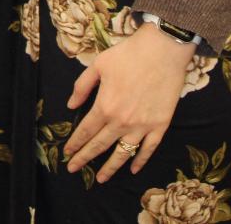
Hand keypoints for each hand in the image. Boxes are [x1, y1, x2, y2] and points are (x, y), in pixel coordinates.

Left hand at [63, 22, 196, 180]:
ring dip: (110, 167)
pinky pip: (149, 149)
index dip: (75, 143)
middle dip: (85, 158)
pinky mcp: (160, 125)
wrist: (163, 50)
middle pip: (100, 145)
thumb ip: (82, 87)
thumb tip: (71, 105)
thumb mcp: (98, 65)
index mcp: (105, 106)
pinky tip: (133, 169)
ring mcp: (142, 126)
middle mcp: (122, 121)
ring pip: (123, 153)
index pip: (86, 130)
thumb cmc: (129, 54)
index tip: (67, 153)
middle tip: (73, 169)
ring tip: (101, 179)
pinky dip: (141, 160)